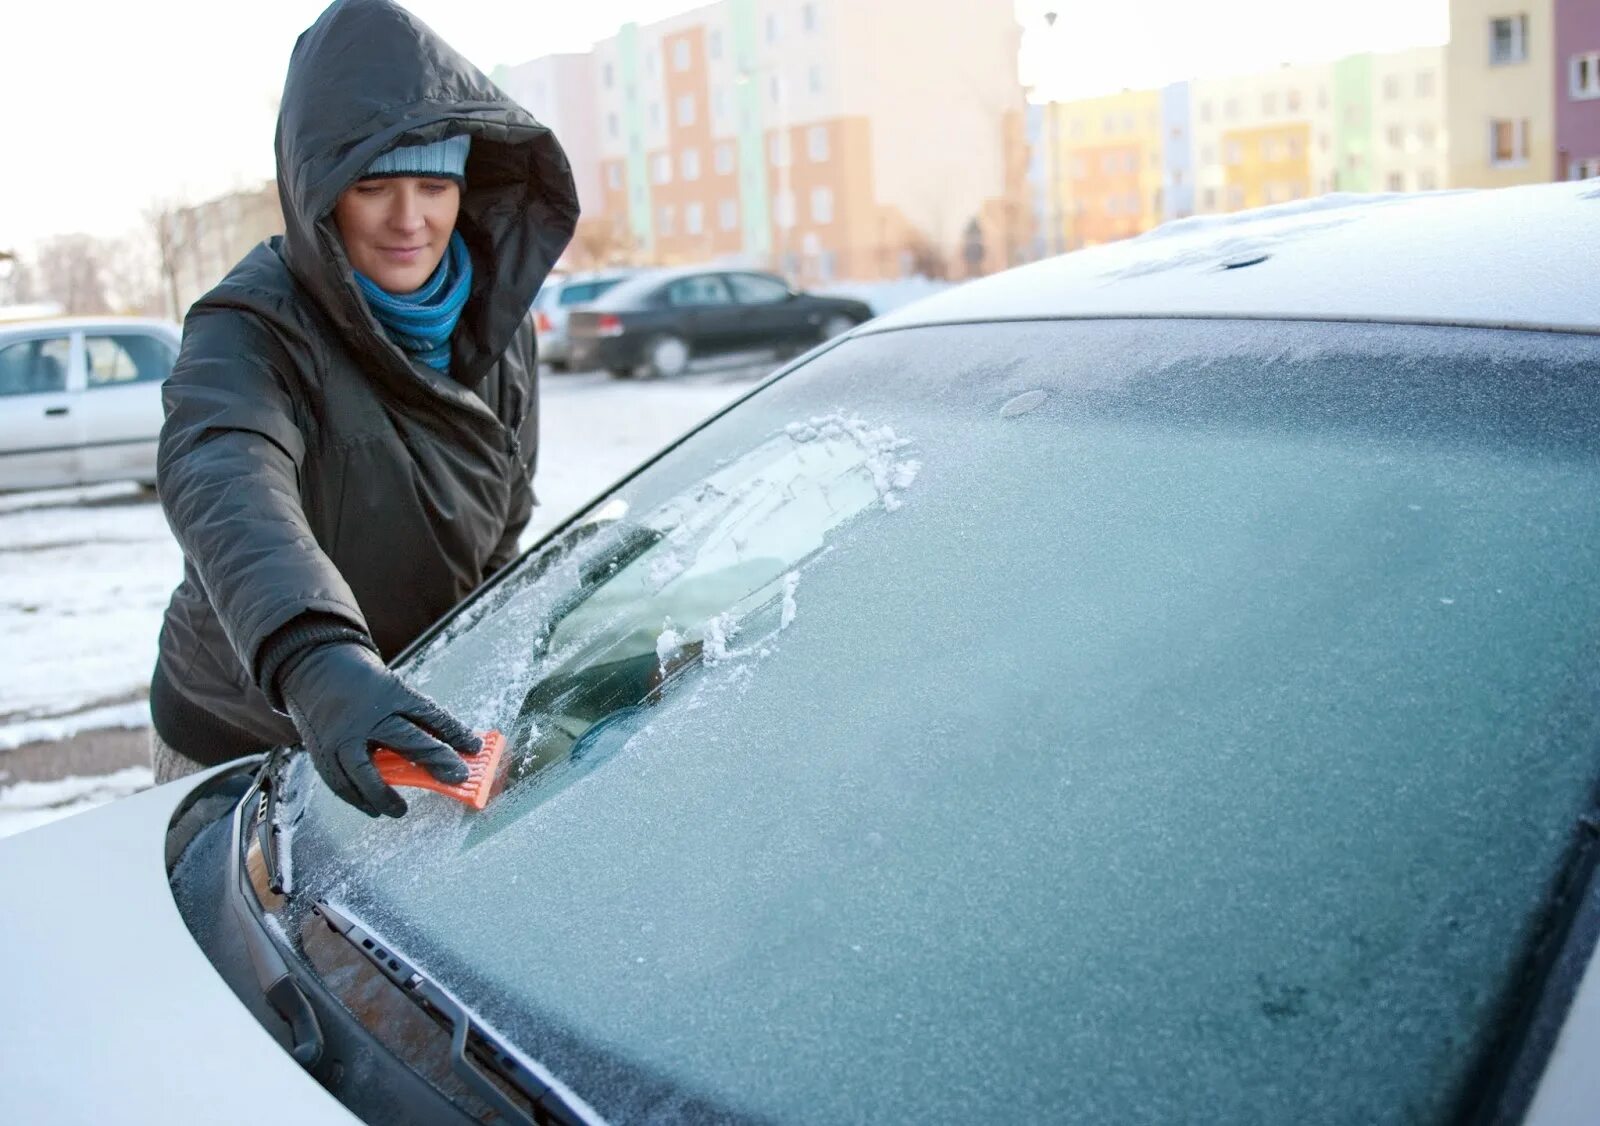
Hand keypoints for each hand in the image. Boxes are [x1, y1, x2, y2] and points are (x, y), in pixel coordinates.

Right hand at [279, 643, 480, 816]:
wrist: (313, 667)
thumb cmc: (362, 683)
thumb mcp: (392, 689)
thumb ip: (416, 717)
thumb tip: (453, 744)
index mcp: (390, 694)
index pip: (430, 714)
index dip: (455, 732)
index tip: (476, 748)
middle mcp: (368, 715)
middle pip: (407, 740)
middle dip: (436, 760)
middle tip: (456, 778)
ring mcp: (342, 734)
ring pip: (366, 772)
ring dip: (384, 795)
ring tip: (399, 810)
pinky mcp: (322, 750)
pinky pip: (340, 781)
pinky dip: (357, 798)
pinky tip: (372, 808)